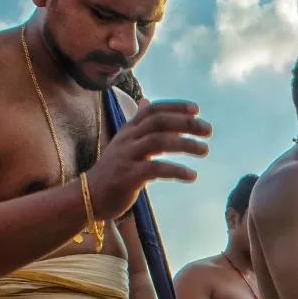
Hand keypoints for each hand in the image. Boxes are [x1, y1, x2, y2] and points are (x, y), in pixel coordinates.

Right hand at [88, 99, 211, 220]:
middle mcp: (127, 139)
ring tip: (204, 150)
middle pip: (158, 122)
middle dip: (185, 124)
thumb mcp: (126, 143)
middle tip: (208, 130)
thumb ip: (140, 126)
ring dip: (185, 144)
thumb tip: (147, 102)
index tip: (196, 110)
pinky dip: (176, 170)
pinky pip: (155, 169)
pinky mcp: (127, 176)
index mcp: (129, 130)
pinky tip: (191, 176)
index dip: (174, 107)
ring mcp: (126, 157)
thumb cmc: (113, 171)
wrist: (89, 197)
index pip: (152, 110)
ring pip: (158, 142)